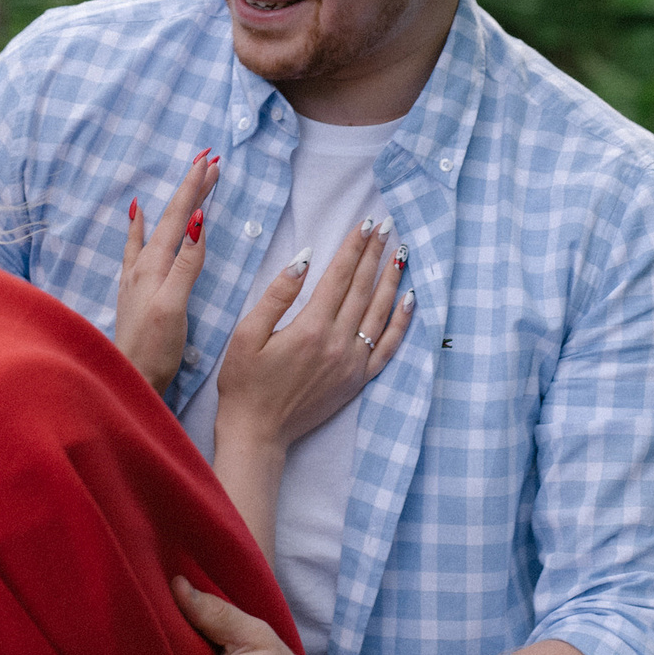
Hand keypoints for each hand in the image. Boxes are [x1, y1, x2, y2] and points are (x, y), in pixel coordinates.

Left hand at [114, 148, 219, 391]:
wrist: (129, 377)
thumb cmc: (154, 348)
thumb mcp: (174, 306)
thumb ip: (186, 265)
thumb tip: (198, 222)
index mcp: (155, 266)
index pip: (180, 217)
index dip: (195, 188)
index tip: (211, 161)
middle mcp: (143, 265)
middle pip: (171, 217)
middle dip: (190, 188)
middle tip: (208, 160)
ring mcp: (137, 276)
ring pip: (158, 228)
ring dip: (175, 205)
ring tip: (185, 183)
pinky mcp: (135, 289)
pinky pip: (137, 247)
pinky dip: (140, 228)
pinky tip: (137, 218)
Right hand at [218, 216, 415, 451]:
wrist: (258, 432)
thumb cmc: (245, 383)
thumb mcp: (247, 334)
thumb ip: (277, 295)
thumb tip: (303, 259)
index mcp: (310, 328)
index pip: (339, 277)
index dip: (353, 247)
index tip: (365, 223)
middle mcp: (338, 344)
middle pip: (362, 289)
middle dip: (374, 254)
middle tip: (386, 227)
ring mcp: (352, 363)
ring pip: (380, 313)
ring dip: (391, 280)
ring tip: (400, 253)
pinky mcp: (358, 380)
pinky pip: (388, 347)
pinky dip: (401, 322)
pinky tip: (408, 300)